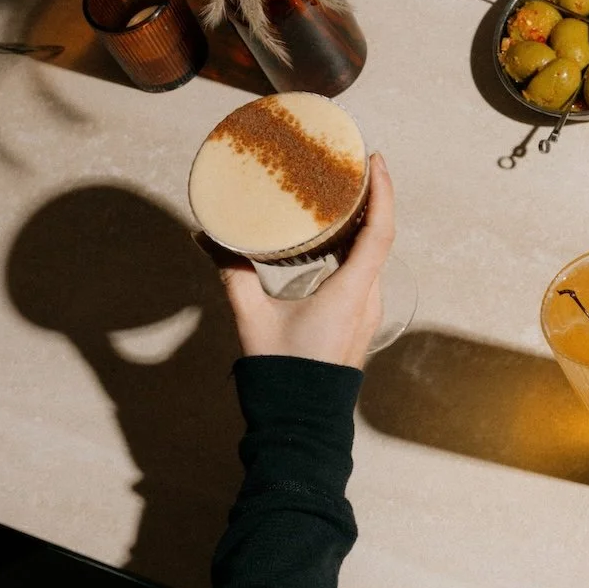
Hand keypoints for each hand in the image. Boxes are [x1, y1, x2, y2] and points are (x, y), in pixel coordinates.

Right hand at [216, 153, 393, 366]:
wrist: (301, 427)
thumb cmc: (282, 376)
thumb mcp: (252, 319)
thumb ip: (232, 274)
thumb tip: (206, 238)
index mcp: (352, 294)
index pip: (380, 232)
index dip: (382, 192)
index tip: (375, 161)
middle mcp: (368, 300)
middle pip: (380, 237)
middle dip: (370, 197)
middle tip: (350, 166)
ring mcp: (367, 312)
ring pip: (373, 255)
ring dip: (362, 222)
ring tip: (342, 192)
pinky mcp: (358, 321)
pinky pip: (365, 272)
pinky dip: (354, 247)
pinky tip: (335, 236)